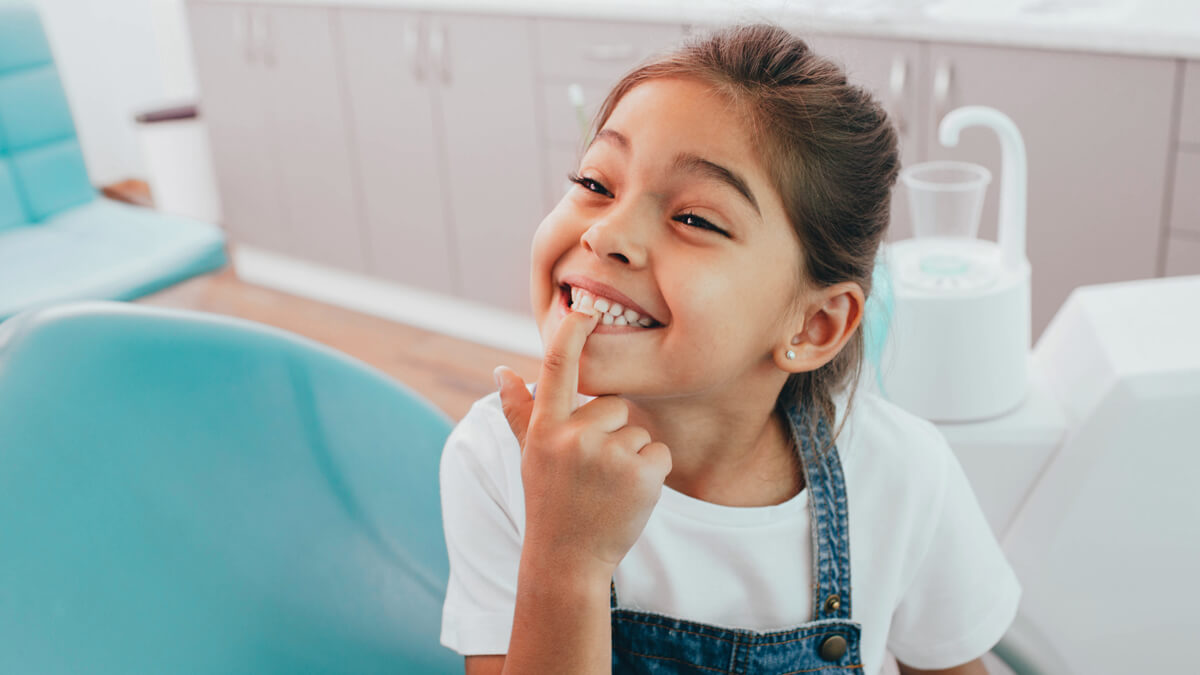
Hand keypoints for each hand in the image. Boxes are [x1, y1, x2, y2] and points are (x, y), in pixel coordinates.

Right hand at [495, 310, 671, 576]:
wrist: (568, 560)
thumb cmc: (550, 501)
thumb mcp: (529, 455)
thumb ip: (519, 411)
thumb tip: (501, 370)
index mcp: (545, 428)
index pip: (556, 367)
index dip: (572, 332)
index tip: (583, 307)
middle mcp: (574, 437)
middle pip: (614, 404)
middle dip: (611, 432)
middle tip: (592, 472)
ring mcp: (608, 455)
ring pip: (638, 431)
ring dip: (631, 456)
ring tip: (607, 487)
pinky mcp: (641, 474)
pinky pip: (659, 452)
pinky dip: (652, 473)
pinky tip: (628, 496)